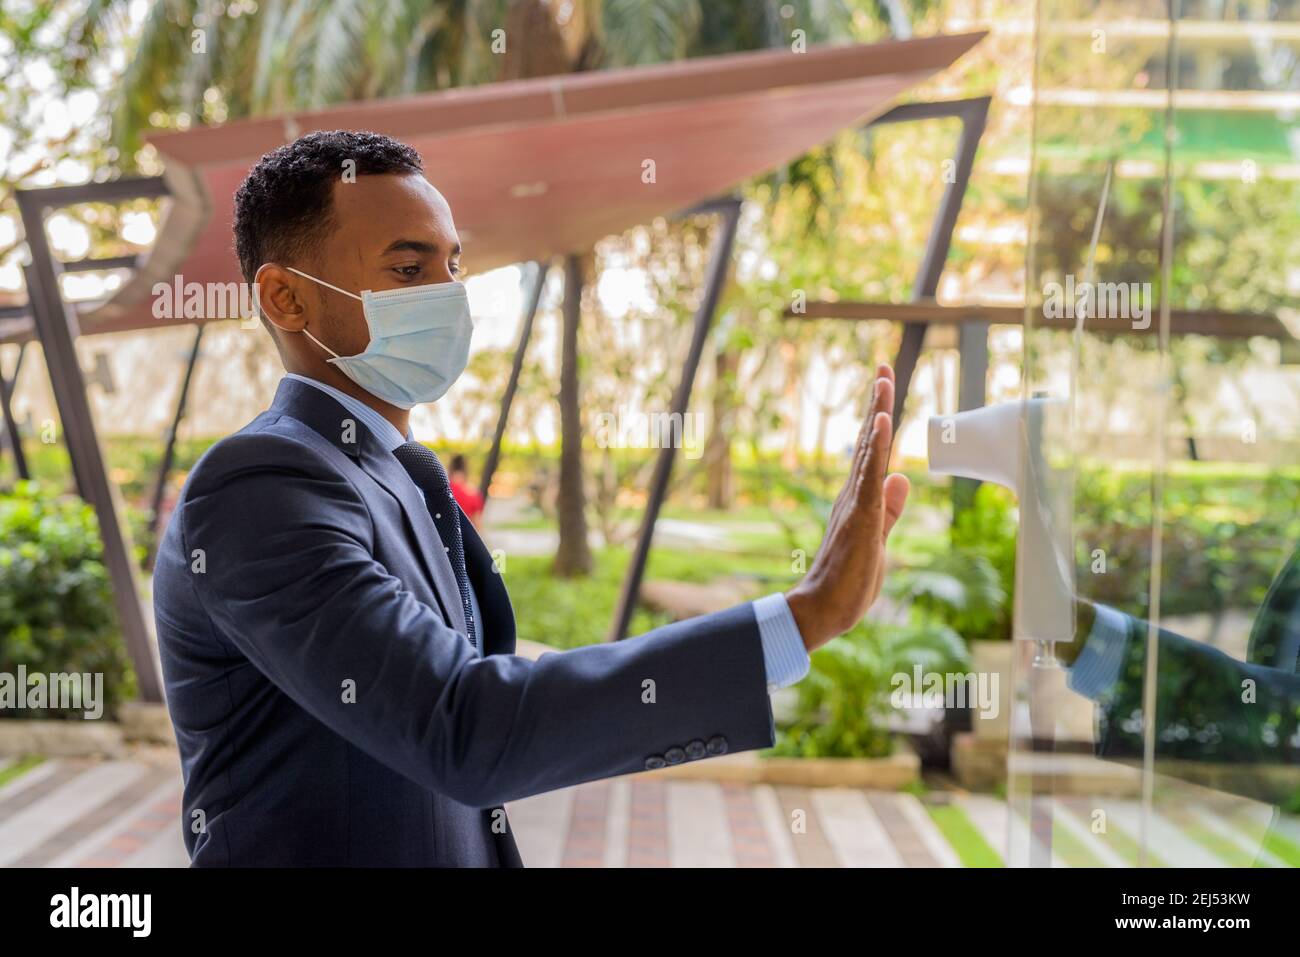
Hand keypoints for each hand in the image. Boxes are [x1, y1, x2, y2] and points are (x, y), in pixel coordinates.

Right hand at [785, 364, 909, 651]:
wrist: (823, 609)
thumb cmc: (847, 582)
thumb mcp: (878, 539)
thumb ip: (890, 509)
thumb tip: (902, 477)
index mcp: (858, 499)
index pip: (874, 452)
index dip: (880, 419)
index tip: (884, 387)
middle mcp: (852, 493)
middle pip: (870, 439)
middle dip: (878, 401)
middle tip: (883, 365)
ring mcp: (854, 501)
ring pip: (870, 448)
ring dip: (877, 411)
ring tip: (883, 378)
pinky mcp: (859, 514)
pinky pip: (868, 473)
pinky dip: (875, 445)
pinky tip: (880, 420)